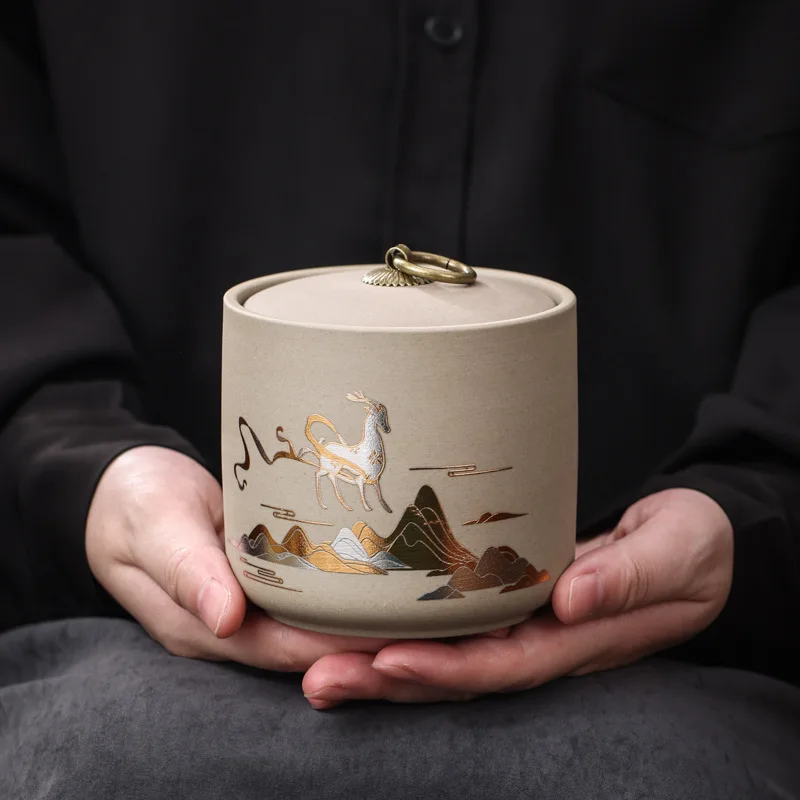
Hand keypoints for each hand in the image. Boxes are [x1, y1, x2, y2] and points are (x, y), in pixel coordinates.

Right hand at [86, 446, 393, 668]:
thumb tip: (225, 619)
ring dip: (355, 616)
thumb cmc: (134, 500)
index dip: (335, 646)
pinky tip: (375, 571)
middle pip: (305, 643)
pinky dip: (338, 587)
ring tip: (413, 600)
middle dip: (360, 638)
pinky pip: (303, 592)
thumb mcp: (154, 525)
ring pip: (309, 621)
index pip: (281, 648)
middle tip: (421, 621)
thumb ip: (186, 570)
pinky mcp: (256, 577)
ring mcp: (244, 602)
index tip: (389, 637)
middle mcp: (230, 623)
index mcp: (200, 625)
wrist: (123, 482)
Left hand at [302, 488, 733, 706]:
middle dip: (385, 680)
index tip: (388, 663)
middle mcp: (539, 639)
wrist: (689, 538)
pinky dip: (400, 626)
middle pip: (455, 670)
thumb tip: (572, 597)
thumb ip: (632, 576)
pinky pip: (450, 621)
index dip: (446, 670)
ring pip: (442, 650)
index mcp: (579, 638)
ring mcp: (521, 622)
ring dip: (376, 660)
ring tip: (310, 661)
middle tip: (316, 677)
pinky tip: (351, 622)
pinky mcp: (508, 598)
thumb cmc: (689, 544)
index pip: (505, 666)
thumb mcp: (679, 552)